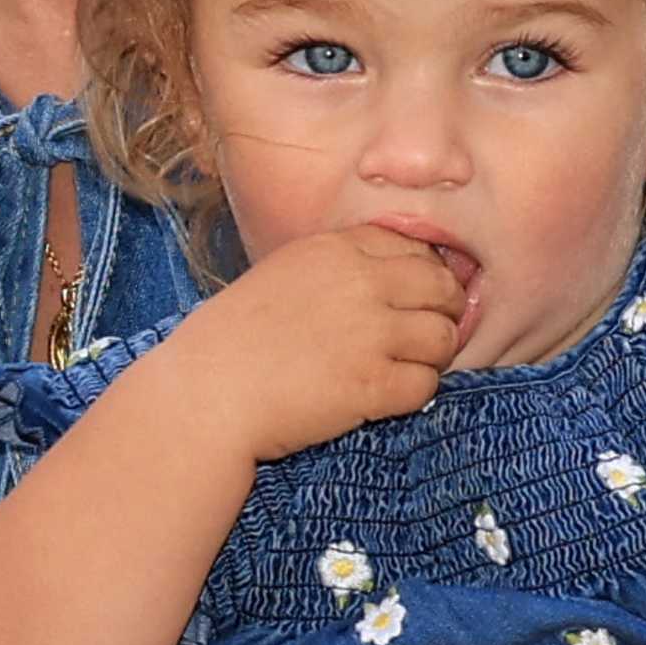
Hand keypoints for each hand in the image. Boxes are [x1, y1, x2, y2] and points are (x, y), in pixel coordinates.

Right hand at [162, 226, 464, 460]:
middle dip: (438, 314)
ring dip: (429, 358)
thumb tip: (394, 280)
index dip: (420, 275)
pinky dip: (410, 395)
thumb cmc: (226, 342)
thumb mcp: (278, 277)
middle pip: (442, 287)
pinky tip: (378, 397)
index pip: (414, 247)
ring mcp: (369, 334)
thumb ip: (335, 269)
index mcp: (333, 250)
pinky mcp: (373, 385)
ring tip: (395, 370)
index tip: (406, 300)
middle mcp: (359, 283)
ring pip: (444, 337)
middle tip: (412, 340)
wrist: (202, 397)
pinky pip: (426, 385)